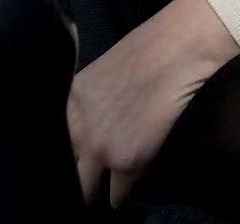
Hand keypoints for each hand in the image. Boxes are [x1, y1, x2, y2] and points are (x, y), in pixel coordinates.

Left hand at [67, 0, 239, 205]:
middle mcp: (77, 127)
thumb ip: (92, 103)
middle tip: (93, 177)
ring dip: (101, 188)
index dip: (68, 154)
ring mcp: (99, 147)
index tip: (78, 159)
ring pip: (89, 190)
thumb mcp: (105, 73)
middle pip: (67, 171)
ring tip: (112, 186)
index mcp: (70, 101)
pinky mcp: (127, 161)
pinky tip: (132, 188)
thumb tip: (95, 125)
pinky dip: (126, 195)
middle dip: (78, 175)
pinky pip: (120, 195)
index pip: (56, 145)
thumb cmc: (153, 46)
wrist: (182, 45)